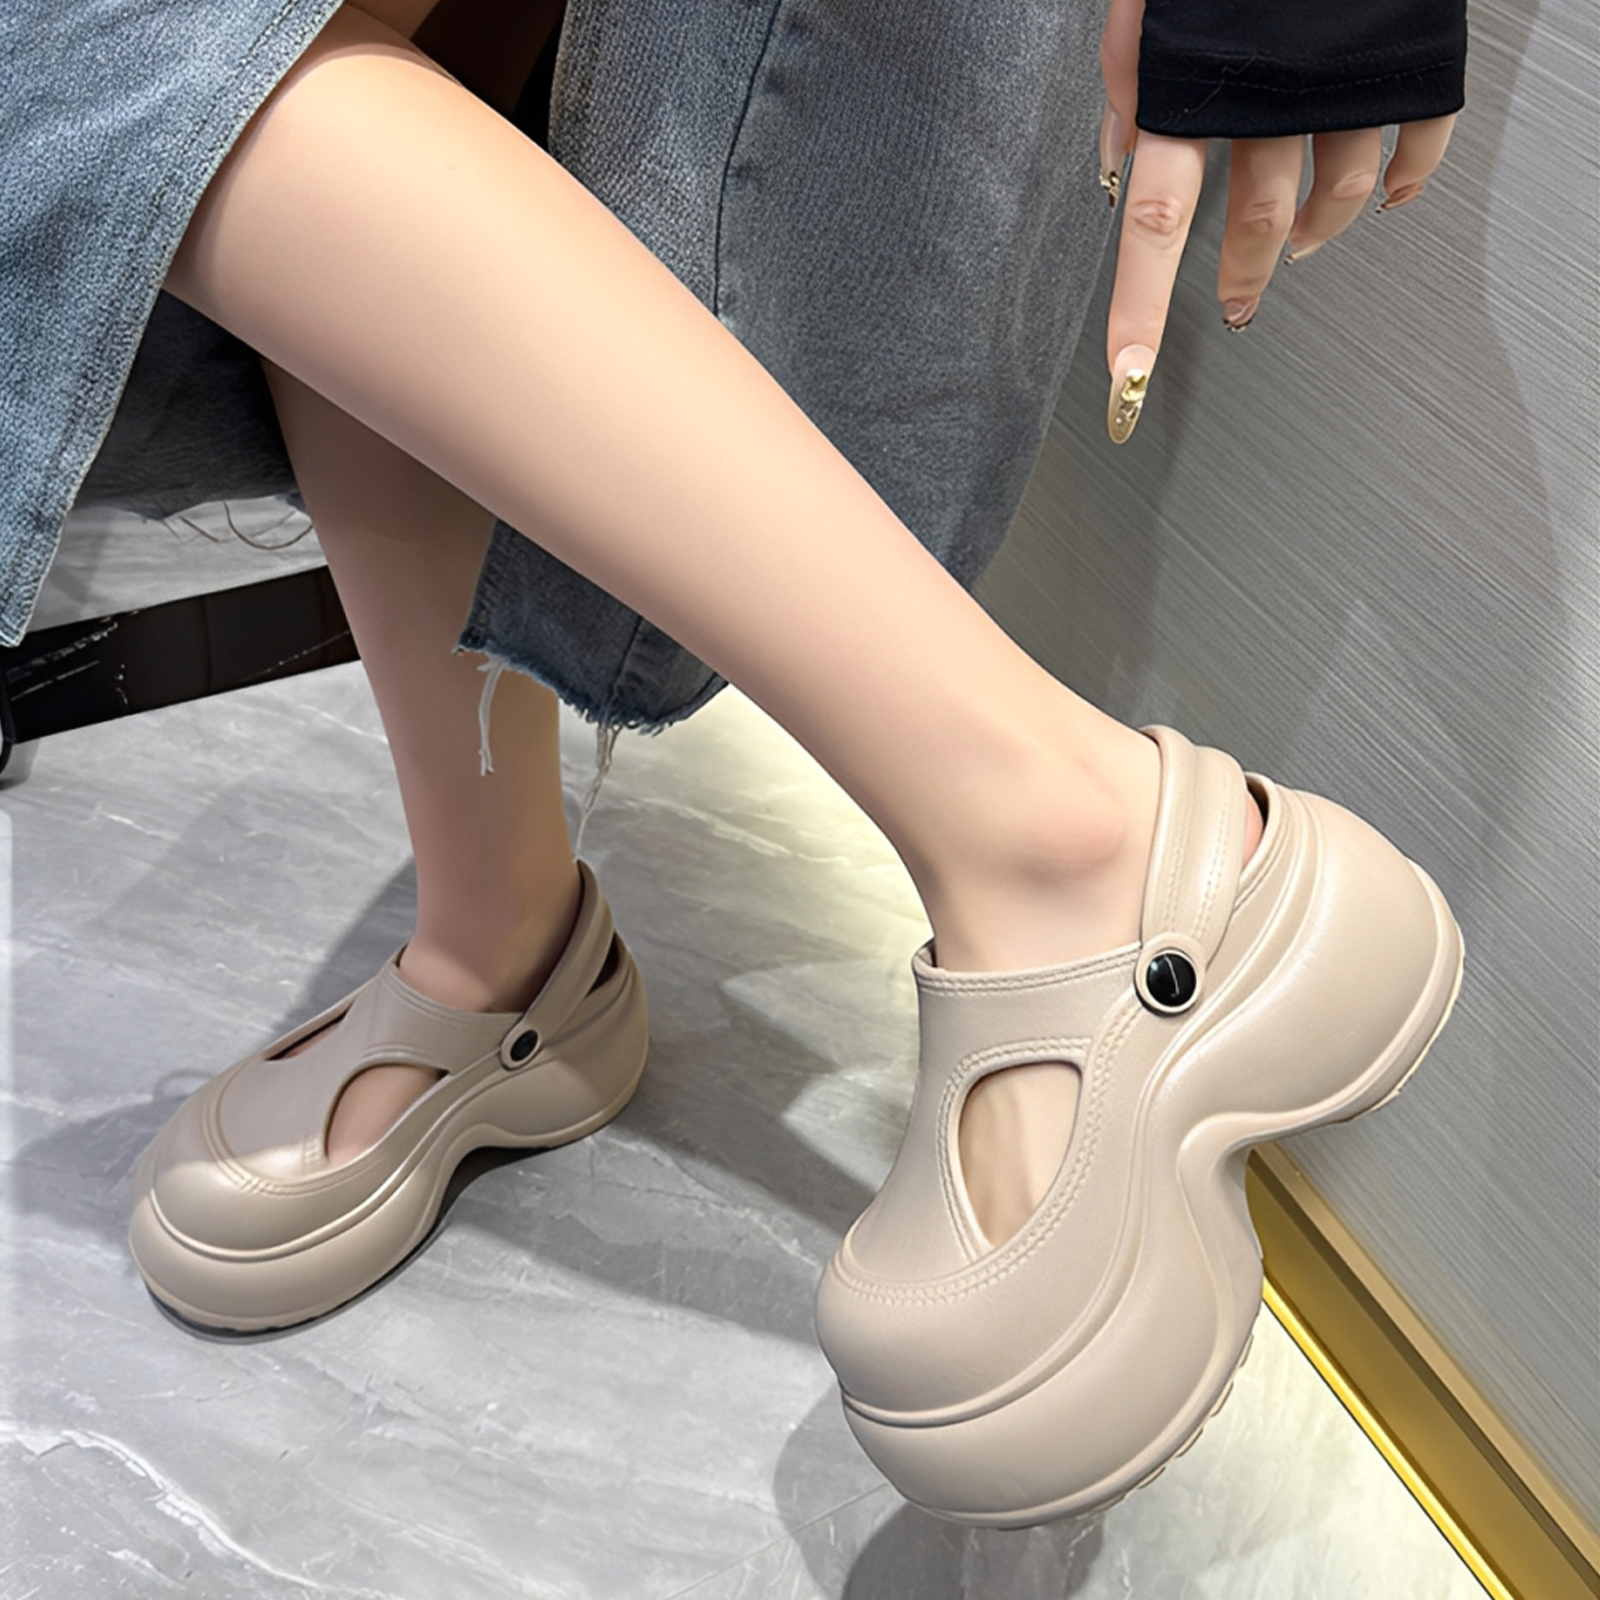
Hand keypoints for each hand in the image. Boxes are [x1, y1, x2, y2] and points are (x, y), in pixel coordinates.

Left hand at [1098, 0, 1456, 441]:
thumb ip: (1129, 73)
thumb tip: (1115, 157)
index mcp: (1194, 81)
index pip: (1154, 219)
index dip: (1139, 307)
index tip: (1129, 378)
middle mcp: (1268, 91)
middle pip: (1253, 222)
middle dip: (1238, 278)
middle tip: (1232, 306)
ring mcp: (1344, 81)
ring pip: (1336, 196)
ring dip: (1315, 235)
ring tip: (1300, 245)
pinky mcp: (1408, 59)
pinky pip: (1416, 147)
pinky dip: (1403, 185)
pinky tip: (1386, 198)